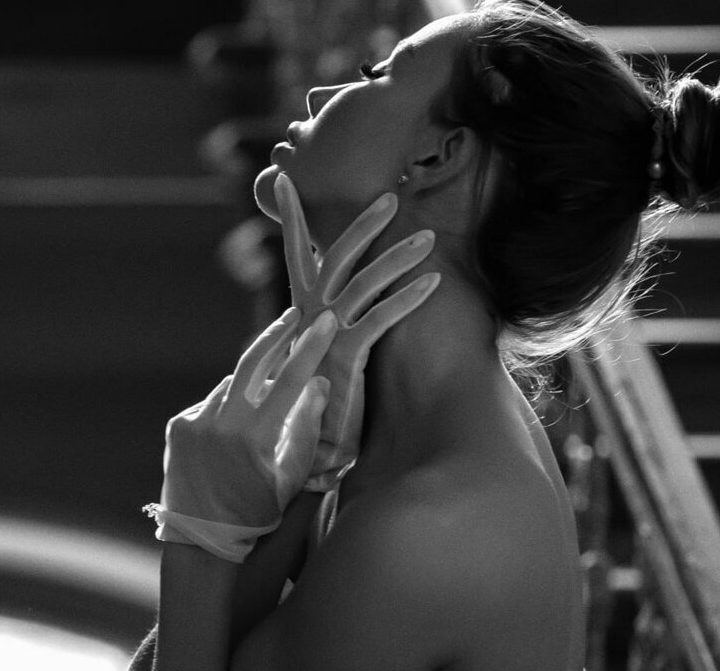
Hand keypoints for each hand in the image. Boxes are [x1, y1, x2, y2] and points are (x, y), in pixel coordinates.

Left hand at [144, 307, 337, 561]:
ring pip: (231, 387)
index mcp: (255, 438)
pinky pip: (210, 404)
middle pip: (253, 363)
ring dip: (250, 388)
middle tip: (295, 315)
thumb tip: (319, 385)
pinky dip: (226, 409)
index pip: (289, 381)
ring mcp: (196, 422)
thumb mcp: (291, 479)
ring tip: (263, 409)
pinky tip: (233, 433)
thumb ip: (307, 431)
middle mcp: (221, 424)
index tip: (326, 321)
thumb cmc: (256, 513)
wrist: (201, 540)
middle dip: (277, 335)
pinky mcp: (178, 426)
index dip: (310, 348)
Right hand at [273, 173, 439, 488]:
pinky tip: (434, 282)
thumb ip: (329, 326)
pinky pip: (381, 318)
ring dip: (398, 255)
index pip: (297, 255)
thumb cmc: (319, 403)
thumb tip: (342, 304)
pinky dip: (408, 297)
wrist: (307, 447)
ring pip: (364, 282)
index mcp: (302, 312)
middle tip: (393, 195)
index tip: (284, 176)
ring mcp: (327, 336)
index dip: (292, 217)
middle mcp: (310, 317)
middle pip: (336, 257)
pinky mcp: (346, 358)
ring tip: (429, 236)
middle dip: (364, 223)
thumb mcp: (321, 357)